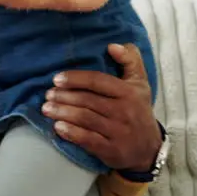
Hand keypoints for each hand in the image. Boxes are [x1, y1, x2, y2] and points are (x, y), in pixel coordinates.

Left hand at [42, 43, 160, 171]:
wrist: (150, 148)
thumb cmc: (138, 109)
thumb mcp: (140, 82)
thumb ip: (130, 59)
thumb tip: (112, 45)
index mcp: (128, 92)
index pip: (97, 81)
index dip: (75, 78)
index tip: (57, 78)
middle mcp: (124, 111)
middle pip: (87, 100)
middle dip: (63, 97)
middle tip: (48, 95)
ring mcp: (118, 132)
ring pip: (85, 119)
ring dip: (62, 113)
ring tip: (46, 109)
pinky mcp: (112, 150)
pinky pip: (88, 140)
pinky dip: (71, 133)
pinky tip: (58, 127)